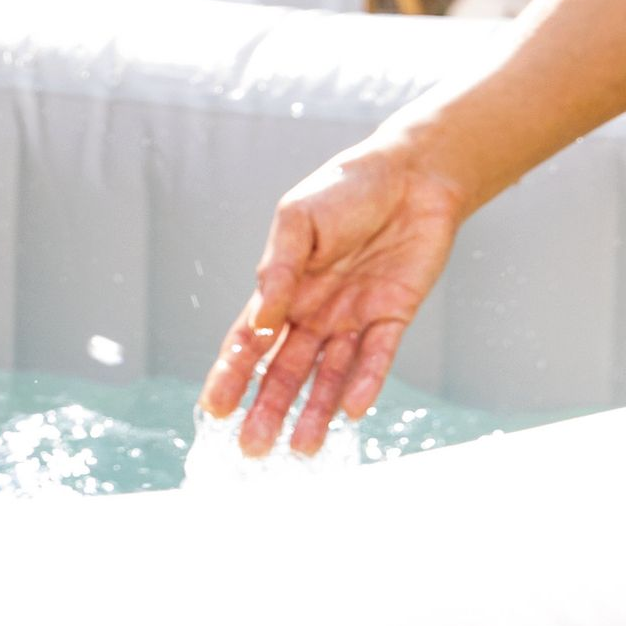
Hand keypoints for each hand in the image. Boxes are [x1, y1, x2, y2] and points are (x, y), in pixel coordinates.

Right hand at [201, 137, 469, 457]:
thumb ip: (279, 271)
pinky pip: (377, 358)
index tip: (213, 410)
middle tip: (252, 447)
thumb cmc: (346, 188)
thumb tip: (260, 322)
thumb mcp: (299, 220)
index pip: (250, 341)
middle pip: (286, 370)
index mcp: (283, 288)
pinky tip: (353, 411)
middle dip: (268, 408)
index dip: (231, 375)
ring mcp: (353, 318)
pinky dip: (365, 383)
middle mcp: (314, 311)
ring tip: (302, 450)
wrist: (412, 174)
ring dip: (315, 412)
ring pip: (329, 376)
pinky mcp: (394, 317)